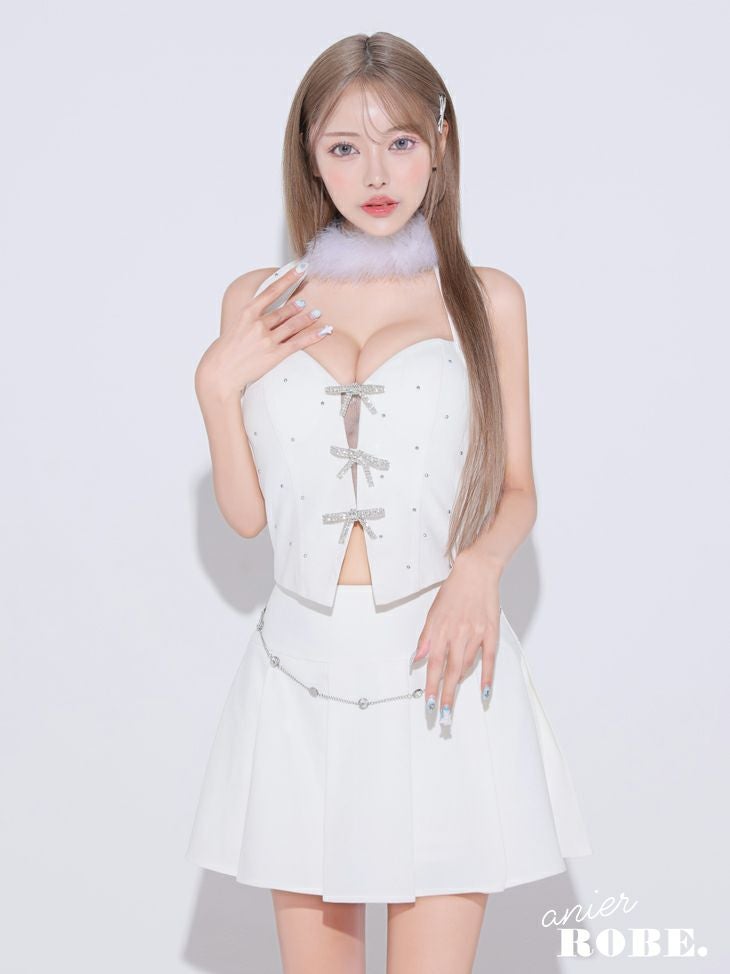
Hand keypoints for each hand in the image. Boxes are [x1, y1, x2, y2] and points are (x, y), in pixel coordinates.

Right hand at [195, 262, 333, 401]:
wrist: (220, 371)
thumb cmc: (227, 350)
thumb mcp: (237, 326)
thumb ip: (253, 317)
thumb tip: (268, 313)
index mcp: (248, 313)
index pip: (272, 290)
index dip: (288, 278)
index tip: (299, 269)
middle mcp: (258, 324)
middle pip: (285, 310)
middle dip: (298, 306)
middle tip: (309, 299)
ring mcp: (267, 339)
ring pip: (293, 325)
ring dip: (307, 318)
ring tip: (316, 314)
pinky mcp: (274, 354)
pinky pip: (298, 343)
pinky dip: (313, 336)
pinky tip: (323, 331)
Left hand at [411, 554, 500, 724]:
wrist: (476, 572)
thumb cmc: (453, 592)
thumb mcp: (433, 613)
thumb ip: (425, 638)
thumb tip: (416, 658)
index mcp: (440, 630)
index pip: (433, 665)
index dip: (431, 686)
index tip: (428, 704)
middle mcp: (457, 635)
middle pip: (450, 672)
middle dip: (445, 696)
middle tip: (442, 716)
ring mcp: (475, 634)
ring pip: (466, 666)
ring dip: (458, 685)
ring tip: (451, 701)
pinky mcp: (491, 632)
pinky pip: (489, 659)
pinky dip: (487, 676)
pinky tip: (484, 692)